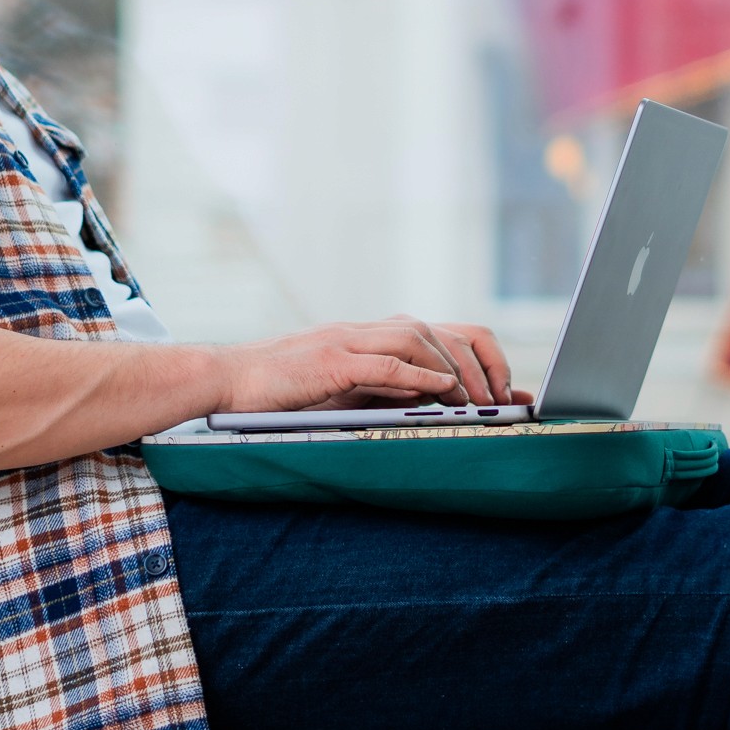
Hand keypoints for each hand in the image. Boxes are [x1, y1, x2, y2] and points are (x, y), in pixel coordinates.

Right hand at [216, 316, 520, 413]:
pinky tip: (442, 390)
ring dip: (454, 371)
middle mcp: (364, 330)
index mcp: (370, 335)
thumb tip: (433, 397)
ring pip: (417, 340)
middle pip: (438, 331)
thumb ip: (385, 387)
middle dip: (476, 364)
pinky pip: (384, 363)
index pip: (438, 332)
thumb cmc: (283, 389)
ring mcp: (347, 340)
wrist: (229, 379)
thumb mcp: (344, 387)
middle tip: (497, 399)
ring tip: (476, 400)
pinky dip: (419, 375)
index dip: (476, 357)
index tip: (501, 389)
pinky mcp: (330, 360)